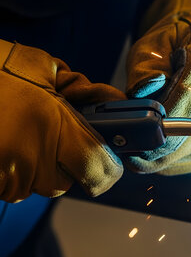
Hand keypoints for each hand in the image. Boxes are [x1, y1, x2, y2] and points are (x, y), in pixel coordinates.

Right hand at [0, 40, 125, 202]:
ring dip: (34, 169)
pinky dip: (10, 172)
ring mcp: (5, 172)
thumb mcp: (46, 69)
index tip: (108, 163)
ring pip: (34, 186)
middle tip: (50, 138)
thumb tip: (113, 101)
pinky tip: (5, 144)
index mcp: (53, 124)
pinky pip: (9, 187)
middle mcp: (30, 155)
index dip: (107, 170)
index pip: (98, 167)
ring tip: (19, 135)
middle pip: (63, 183)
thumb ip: (83, 90)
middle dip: (64, 167)